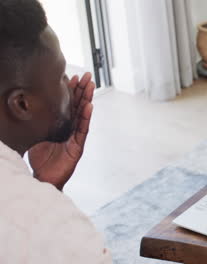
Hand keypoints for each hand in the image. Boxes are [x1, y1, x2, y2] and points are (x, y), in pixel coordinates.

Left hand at [28, 73, 94, 189]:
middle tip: (86, 75)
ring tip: (90, 86)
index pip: (67, 105)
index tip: (72, 77)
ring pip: (83, 115)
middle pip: (78, 106)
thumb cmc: (39, 160)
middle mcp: (70, 129)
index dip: (71, 91)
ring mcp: (75, 137)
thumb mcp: (33, 136)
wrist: (43, 179)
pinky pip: (83, 130)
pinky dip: (85, 117)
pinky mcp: (77, 147)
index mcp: (60, 125)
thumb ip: (35, 123)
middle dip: (82, 90)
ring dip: (87, 99)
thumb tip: (23, 108)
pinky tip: (89, 106)